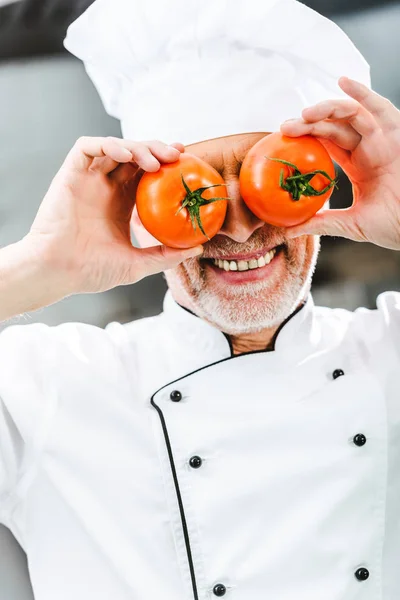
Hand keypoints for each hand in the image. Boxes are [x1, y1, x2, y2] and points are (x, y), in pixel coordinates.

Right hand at [24, 137, 202, 294]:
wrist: (58, 272)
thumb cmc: (91, 271)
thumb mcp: (137, 264)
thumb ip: (165, 255)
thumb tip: (198, 247)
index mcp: (121, 203)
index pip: (147, 174)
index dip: (166, 164)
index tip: (187, 163)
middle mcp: (106, 187)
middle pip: (135, 156)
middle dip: (157, 150)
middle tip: (177, 156)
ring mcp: (88, 179)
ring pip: (115, 148)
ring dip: (137, 147)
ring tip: (155, 162)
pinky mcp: (70, 174)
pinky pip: (87, 147)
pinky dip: (108, 144)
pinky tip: (127, 156)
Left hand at [280, 77, 399, 250]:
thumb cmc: (391, 226)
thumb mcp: (350, 223)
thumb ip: (321, 223)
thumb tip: (289, 231)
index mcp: (358, 166)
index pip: (327, 143)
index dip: (306, 136)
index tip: (283, 138)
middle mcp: (369, 148)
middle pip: (335, 126)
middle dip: (309, 123)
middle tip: (286, 127)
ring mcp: (384, 139)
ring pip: (352, 114)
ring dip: (327, 109)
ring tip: (306, 113)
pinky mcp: (398, 134)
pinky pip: (380, 108)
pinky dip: (363, 93)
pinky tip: (344, 82)